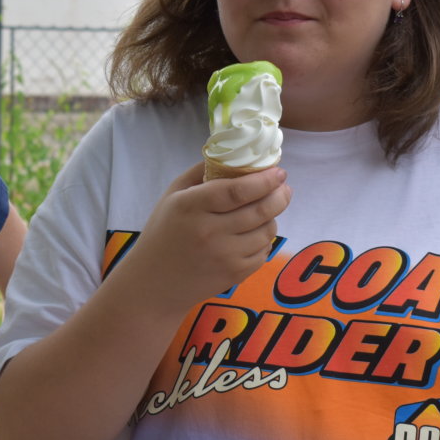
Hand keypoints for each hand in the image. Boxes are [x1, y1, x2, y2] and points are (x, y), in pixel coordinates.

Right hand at [118, 162, 290, 316]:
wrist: (155, 283)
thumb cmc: (163, 232)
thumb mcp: (173, 195)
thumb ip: (200, 172)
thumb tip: (233, 156)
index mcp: (191, 207)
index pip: (237, 190)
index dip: (264, 180)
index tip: (279, 171)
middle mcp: (210, 232)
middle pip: (260, 210)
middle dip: (280, 195)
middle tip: (284, 186)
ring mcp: (224, 256)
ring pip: (267, 231)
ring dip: (273, 216)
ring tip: (268, 208)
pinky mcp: (235, 275)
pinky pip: (264, 252)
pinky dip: (265, 239)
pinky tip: (256, 232)